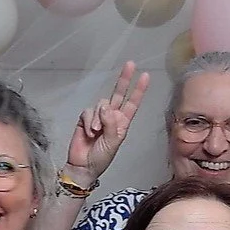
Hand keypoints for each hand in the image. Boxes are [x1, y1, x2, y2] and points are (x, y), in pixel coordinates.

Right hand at [67, 61, 149, 180]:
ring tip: (97, 133)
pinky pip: (88, 111)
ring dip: (99, 118)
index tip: (145, 76)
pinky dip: (89, 121)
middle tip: (130, 64)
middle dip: (124, 80)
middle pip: (118, 94)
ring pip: (101, 104)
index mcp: (123, 123)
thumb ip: (111, 124)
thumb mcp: (113, 143)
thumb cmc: (101, 158)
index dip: (138, 90)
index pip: (132, 103)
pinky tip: (89, 132)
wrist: (83, 165)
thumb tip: (106, 107)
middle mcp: (112, 117)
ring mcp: (98, 116)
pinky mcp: (86, 118)